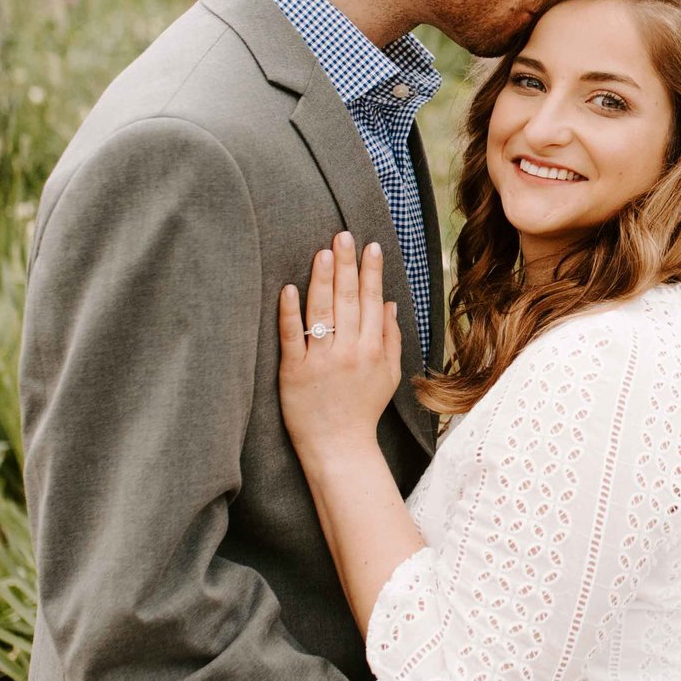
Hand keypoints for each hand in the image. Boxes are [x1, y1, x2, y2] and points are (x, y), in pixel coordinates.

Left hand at [277, 233, 402, 462]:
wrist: (339, 447)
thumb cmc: (363, 409)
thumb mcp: (389, 375)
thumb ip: (390, 338)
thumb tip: (389, 304)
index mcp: (373, 349)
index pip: (373, 302)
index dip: (372, 272)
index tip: (370, 246)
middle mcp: (349, 351)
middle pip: (349, 300)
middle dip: (347, 264)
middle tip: (342, 234)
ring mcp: (321, 361)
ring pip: (322, 312)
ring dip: (322, 279)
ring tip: (322, 252)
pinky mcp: (294, 371)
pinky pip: (292, 336)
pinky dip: (290, 312)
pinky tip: (290, 288)